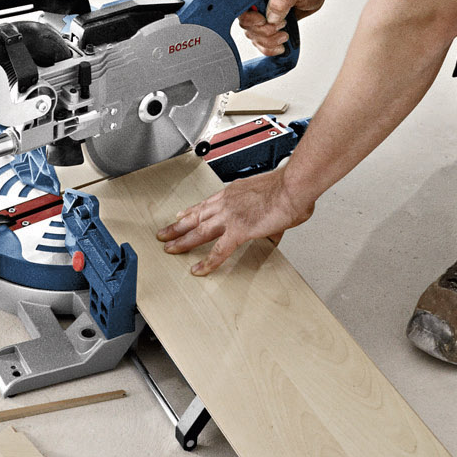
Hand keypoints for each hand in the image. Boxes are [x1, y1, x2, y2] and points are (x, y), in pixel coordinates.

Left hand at [154, 168, 312, 274]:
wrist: (292, 187)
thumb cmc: (287, 187)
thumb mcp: (270, 195)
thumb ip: (267, 211)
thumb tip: (274, 224)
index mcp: (233, 192)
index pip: (205, 203)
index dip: (190, 211)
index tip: (179, 215)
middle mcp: (226, 202)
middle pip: (195, 216)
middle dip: (177, 227)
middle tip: (163, 234)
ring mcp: (229, 216)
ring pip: (198, 231)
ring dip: (182, 240)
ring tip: (169, 249)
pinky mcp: (238, 230)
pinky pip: (218, 251)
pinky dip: (207, 262)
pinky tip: (198, 270)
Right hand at [239, 0, 331, 57]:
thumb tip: (270, 18)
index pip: (241, 7)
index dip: (250, 19)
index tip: (264, 20)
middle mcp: (255, 1)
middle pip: (247, 25)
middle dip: (264, 32)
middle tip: (282, 25)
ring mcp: (261, 14)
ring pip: (254, 36)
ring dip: (269, 41)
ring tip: (284, 35)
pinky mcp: (269, 25)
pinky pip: (261, 42)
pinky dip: (269, 48)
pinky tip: (280, 46)